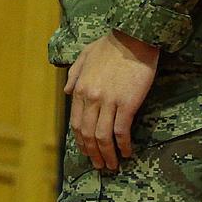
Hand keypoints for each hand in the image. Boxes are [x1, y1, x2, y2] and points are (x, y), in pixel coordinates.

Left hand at [65, 31, 159, 171]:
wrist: (134, 37)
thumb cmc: (111, 45)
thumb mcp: (85, 55)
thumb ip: (74, 75)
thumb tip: (66, 92)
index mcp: (80, 88)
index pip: (76, 123)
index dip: (80, 141)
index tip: (86, 152)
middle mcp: (91, 97)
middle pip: (88, 134)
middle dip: (92, 153)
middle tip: (99, 165)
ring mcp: (109, 101)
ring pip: (103, 136)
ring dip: (107, 154)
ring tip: (112, 165)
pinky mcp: (127, 103)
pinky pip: (121, 131)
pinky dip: (123, 145)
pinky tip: (127, 152)